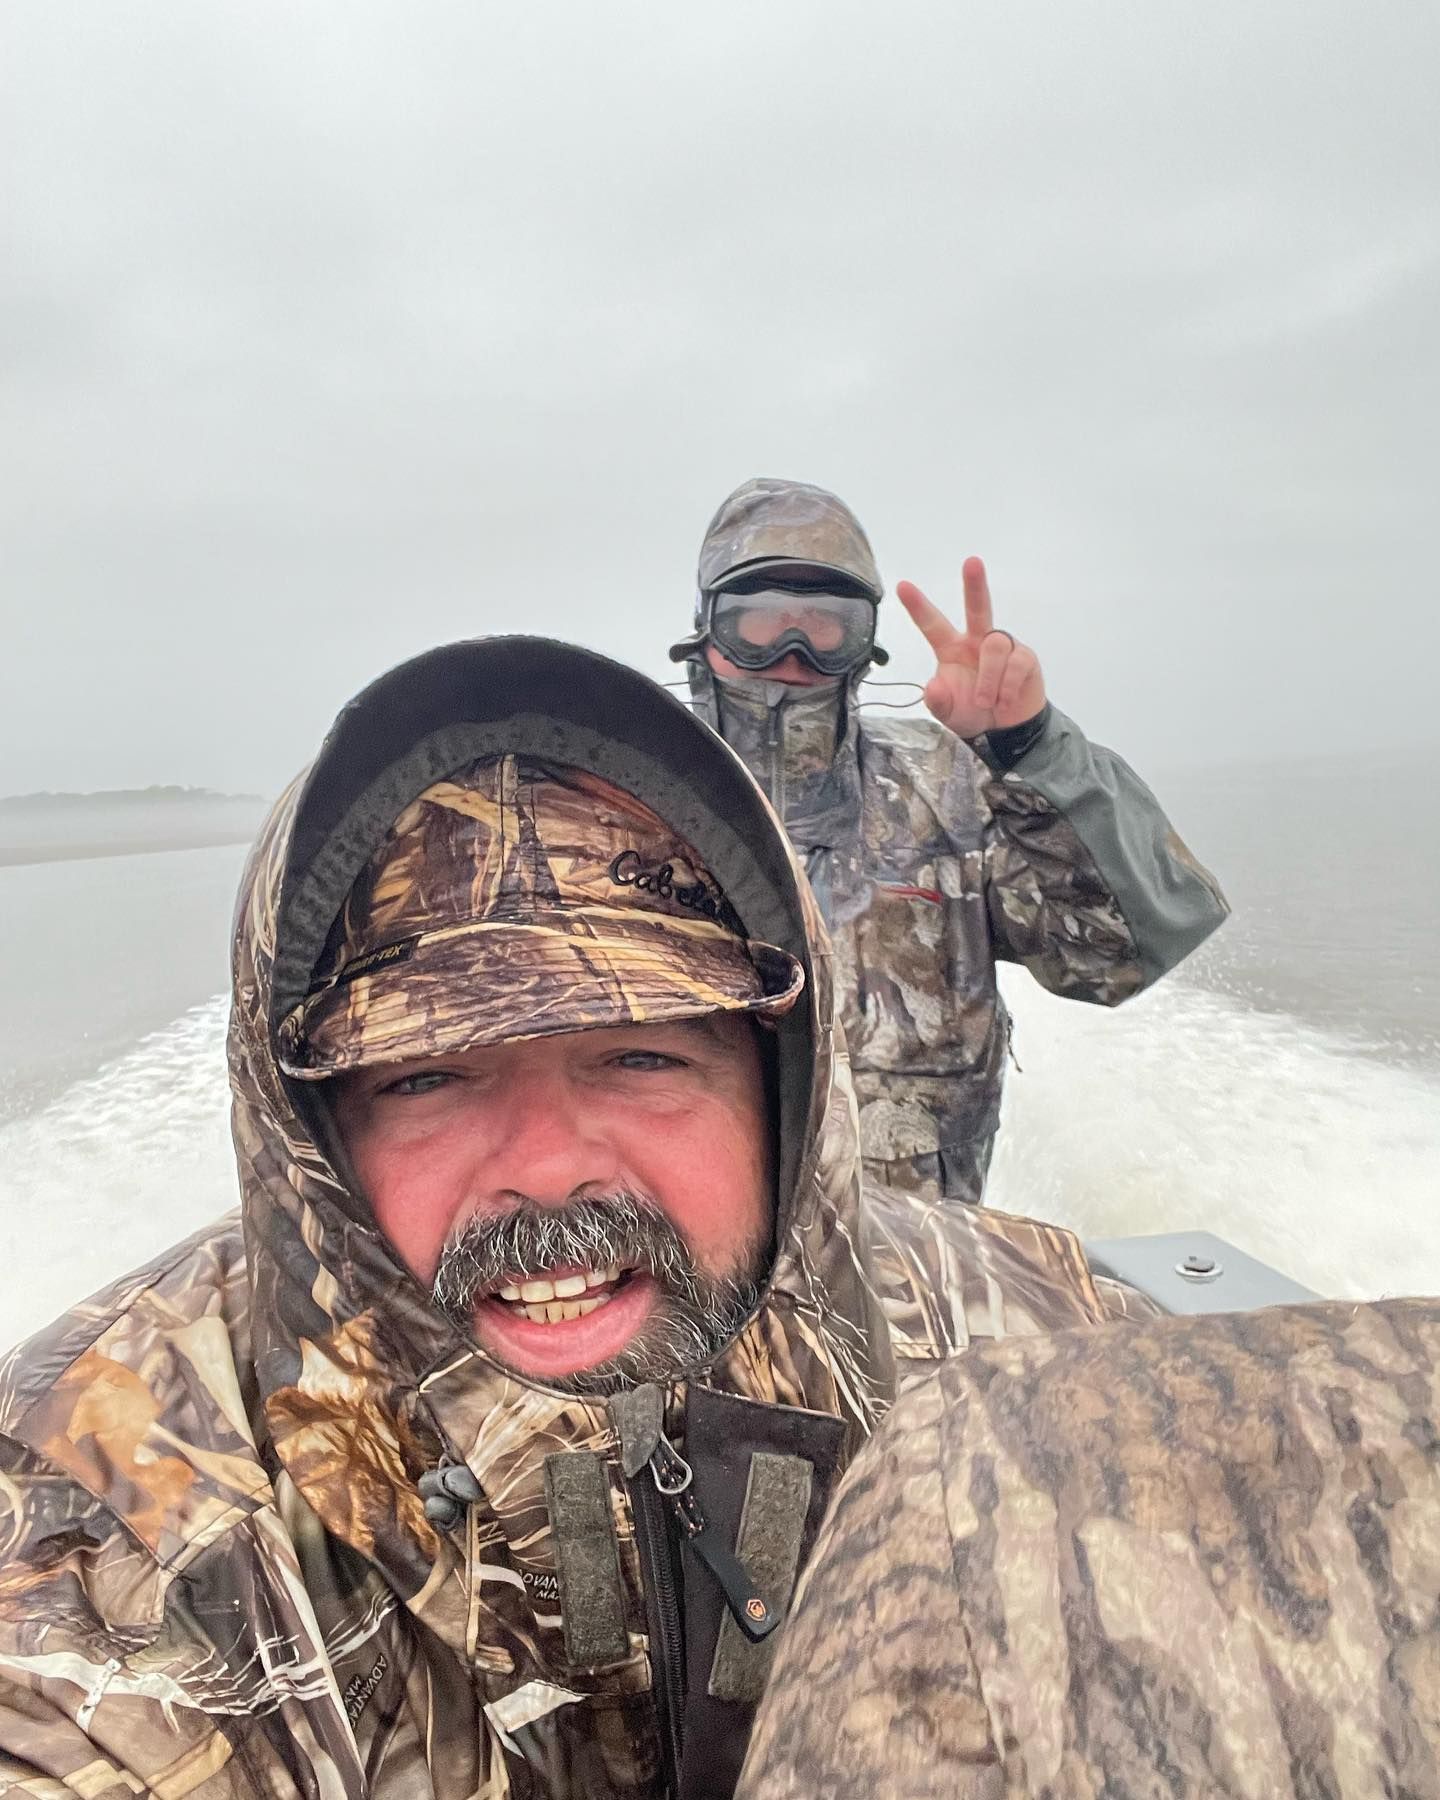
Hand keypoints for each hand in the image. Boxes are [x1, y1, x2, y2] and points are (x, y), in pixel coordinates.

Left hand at [895, 557, 1045, 738]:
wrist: (1005, 730)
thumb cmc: (971, 712)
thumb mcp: (948, 713)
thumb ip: (938, 702)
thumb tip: (933, 686)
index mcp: (951, 649)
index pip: (932, 624)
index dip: (918, 606)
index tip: (902, 586)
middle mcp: (976, 640)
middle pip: (977, 607)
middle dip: (975, 584)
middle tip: (972, 562)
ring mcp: (1002, 646)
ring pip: (994, 646)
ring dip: (988, 679)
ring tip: (988, 702)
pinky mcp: (1024, 657)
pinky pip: (1016, 663)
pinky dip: (1007, 687)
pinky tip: (1005, 699)